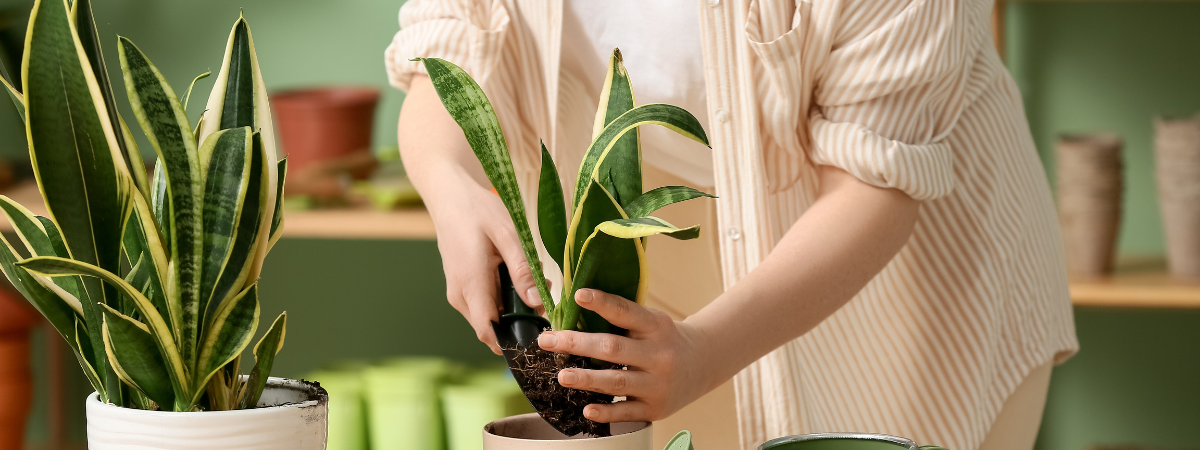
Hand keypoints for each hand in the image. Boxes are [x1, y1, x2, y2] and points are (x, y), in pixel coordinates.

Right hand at [398, 74, 543, 355]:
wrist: (448, 194)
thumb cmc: (478, 209)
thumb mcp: (507, 235)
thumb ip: (523, 270)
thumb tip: (539, 303)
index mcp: (470, 285)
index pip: (489, 333)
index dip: (514, 343)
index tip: (541, 338)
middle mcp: (460, 295)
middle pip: (492, 328)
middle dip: (521, 322)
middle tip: (547, 300)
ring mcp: (458, 292)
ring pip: (489, 316)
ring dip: (514, 309)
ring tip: (536, 283)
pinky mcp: (461, 286)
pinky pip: (484, 304)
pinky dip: (504, 299)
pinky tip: (518, 277)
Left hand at [536, 289, 718, 422]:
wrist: (704, 363)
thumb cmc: (666, 339)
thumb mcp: (653, 321)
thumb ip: (624, 318)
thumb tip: (575, 309)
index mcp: (656, 326)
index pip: (626, 311)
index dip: (602, 303)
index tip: (578, 295)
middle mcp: (659, 355)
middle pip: (613, 348)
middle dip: (577, 344)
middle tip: (548, 341)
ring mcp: (657, 384)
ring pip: (616, 382)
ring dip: (586, 379)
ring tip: (562, 375)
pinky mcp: (656, 409)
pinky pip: (626, 413)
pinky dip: (606, 412)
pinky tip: (587, 409)